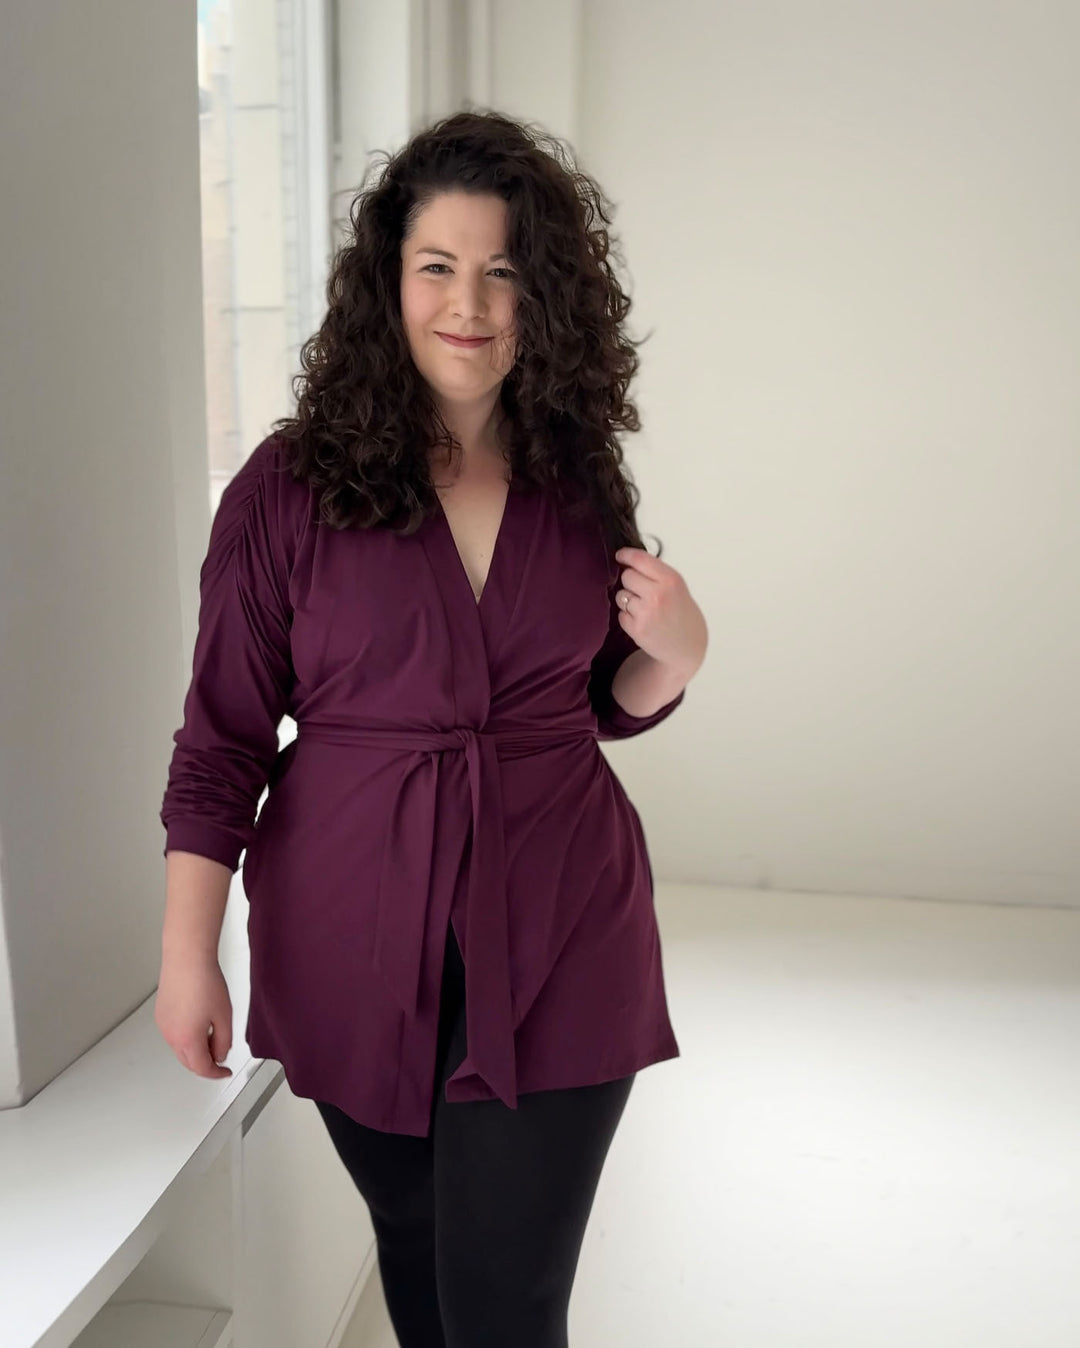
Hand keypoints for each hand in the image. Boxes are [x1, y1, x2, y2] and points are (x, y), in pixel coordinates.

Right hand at [154, 950, 233, 1080]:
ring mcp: (163, 1025)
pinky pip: (174, 1034)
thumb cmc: (205, 982)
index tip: (225, 1072)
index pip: (202, 1068)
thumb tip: (220, 1054)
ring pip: (180, 1048)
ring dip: (196, 1049)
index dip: (216, 1073)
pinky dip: (186, 1036)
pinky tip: (199, 1022)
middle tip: (220, 1056)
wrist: (187, 958)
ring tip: (212, 1033)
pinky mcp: (161, 1014)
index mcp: (188, 1040)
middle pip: (189, 1061)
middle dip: (206, 1063)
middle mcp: (171, 1036)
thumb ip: (224, 1041)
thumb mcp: (224, 1016)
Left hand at [613, 546, 707, 677]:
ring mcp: (646, 613)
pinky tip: (643, 621)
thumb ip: (655, 572)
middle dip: (631, 582)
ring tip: (646, 609)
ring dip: (628, 601)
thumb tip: (627, 560)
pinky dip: (628, 617)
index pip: (640, 559)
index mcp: (670, 580)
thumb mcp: (676, 586)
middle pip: (627, 576)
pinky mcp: (636, 629)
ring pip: (621, 595)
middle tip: (643, 592)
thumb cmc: (681, 613)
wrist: (687, 645)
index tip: (620, 555)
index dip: (626, 555)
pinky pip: (621, 614)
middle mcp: (658, 595)